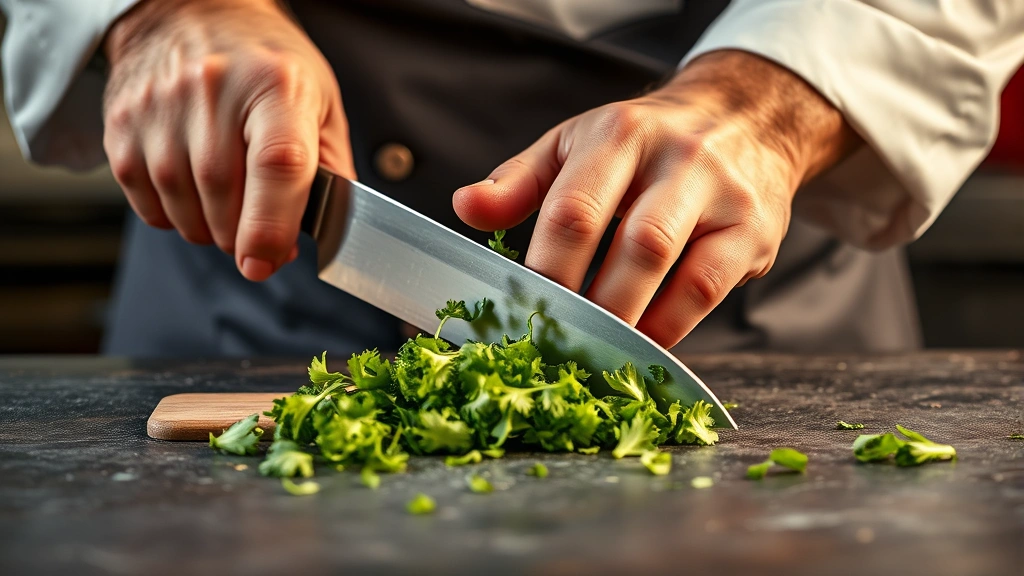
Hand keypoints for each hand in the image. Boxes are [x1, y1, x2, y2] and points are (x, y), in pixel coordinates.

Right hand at [102, 0, 354, 280]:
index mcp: (277, 85)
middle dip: (246, 236)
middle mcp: (212, 91)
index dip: (271, 226)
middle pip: (225, 201)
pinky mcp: (122, 127)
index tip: (266, 262)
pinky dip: (176, 218)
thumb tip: (325, 234)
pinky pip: (149, 208)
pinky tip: (194, 189)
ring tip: (228, 200)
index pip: (276, 164)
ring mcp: (160, 108)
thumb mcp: (319, 103)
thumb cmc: (266, 65)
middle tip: (260, 226)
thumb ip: (332, 172)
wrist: (189, 13)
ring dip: (211, 230)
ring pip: (184, 214)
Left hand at [454, 50, 858, 347]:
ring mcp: (722, 195)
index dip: (546, 271)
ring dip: (628, 321)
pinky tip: (640, 347)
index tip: (519, 314)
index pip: (576, 210)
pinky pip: (707, 290)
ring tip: (591, 354)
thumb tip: (465, 208)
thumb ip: (520, 180)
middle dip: (589, 305)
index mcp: (619, 135)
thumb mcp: (577, 142)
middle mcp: (677, 159)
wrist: (744, 118)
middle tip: (554, 345)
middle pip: (633, 244)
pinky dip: (670, 327)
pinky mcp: (752, 231)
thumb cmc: (643, 141)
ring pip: (673, 268)